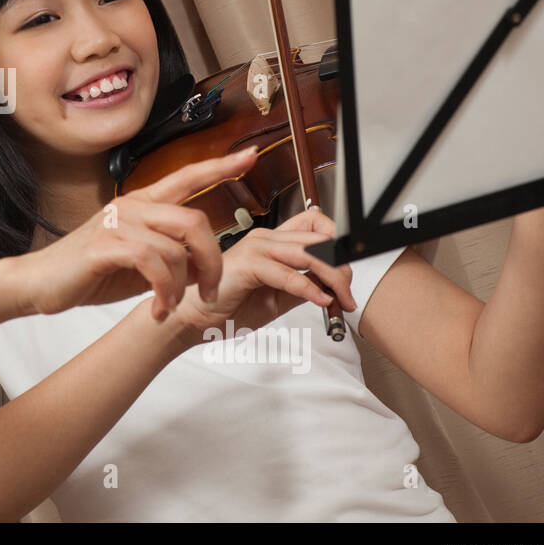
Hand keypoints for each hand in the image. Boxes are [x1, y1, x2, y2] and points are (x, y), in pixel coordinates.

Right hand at [10, 149, 259, 320]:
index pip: (187, 177)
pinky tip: (158, 307)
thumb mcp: (138, 265)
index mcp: (141, 205)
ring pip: (175, 248)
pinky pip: (152, 263)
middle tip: (211, 291)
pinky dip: (164, 291)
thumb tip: (202, 266)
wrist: (39, 283)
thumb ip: (170, 258)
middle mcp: (131, 207)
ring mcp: (117, 224)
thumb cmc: (88, 273)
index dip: (220, 166)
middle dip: (213, 261)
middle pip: (194, 221)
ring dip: (183, 286)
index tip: (250, 155)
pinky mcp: (104, 246)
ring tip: (172, 306)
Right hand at [169, 208, 354, 339]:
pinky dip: (309, 288)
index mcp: (270, 241)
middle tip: (348, 296)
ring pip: (310, 253)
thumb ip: (301, 288)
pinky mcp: (248, 264)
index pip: (315, 225)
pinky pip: (288, 274)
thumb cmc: (228, 307)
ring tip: (341, 300)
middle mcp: (265, 238)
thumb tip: (331, 287)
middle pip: (319, 240)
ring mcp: (256, 247)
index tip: (347, 275)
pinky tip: (321, 301)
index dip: (337, 244)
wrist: (195, 319)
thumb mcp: (276, 298)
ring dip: (333, 277)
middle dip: (342, 268)